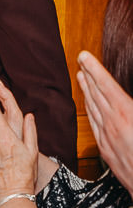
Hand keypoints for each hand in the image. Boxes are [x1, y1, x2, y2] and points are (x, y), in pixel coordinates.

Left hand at [77, 50, 132, 196]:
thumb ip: (132, 107)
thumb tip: (125, 101)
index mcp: (126, 114)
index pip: (106, 86)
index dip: (95, 69)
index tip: (84, 56)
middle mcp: (113, 125)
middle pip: (96, 95)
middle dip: (88, 76)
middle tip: (80, 61)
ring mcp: (108, 138)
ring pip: (93, 109)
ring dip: (86, 91)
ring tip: (80, 77)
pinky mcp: (107, 151)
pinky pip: (94, 126)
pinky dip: (90, 111)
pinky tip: (88, 106)